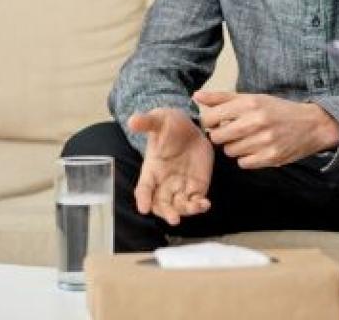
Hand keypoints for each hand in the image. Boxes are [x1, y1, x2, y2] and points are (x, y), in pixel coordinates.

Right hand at [127, 108, 213, 225]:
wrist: (191, 128)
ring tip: (195, 207)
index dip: (143, 198)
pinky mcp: (196, 187)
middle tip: (173, 218)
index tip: (143, 208)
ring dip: (185, 210)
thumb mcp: (159, 119)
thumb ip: (147, 122)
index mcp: (151, 170)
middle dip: (166, 212)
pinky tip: (205, 204)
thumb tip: (132, 119)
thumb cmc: (170, 125)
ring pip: (179, 206)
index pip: (144, 188)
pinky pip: (196, 201)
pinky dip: (200, 206)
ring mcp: (180, 187)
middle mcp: (164, 183)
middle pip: (161, 204)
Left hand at [192, 91, 338, 168]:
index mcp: (250, 103)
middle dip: (221, 136)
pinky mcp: (271, 157)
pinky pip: (243, 163)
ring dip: (235, 148)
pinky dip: (247, 158)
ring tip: (249, 140)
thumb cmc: (278, 110)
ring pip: (230, 152)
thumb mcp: (253, 98)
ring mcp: (264, 141)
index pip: (210, 118)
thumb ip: (222, 98)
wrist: (311, 124)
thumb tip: (196, 96)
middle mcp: (256, 121)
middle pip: (217, 137)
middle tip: (233, 133)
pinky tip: (257, 149)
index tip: (218, 123)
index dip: (210, 123)